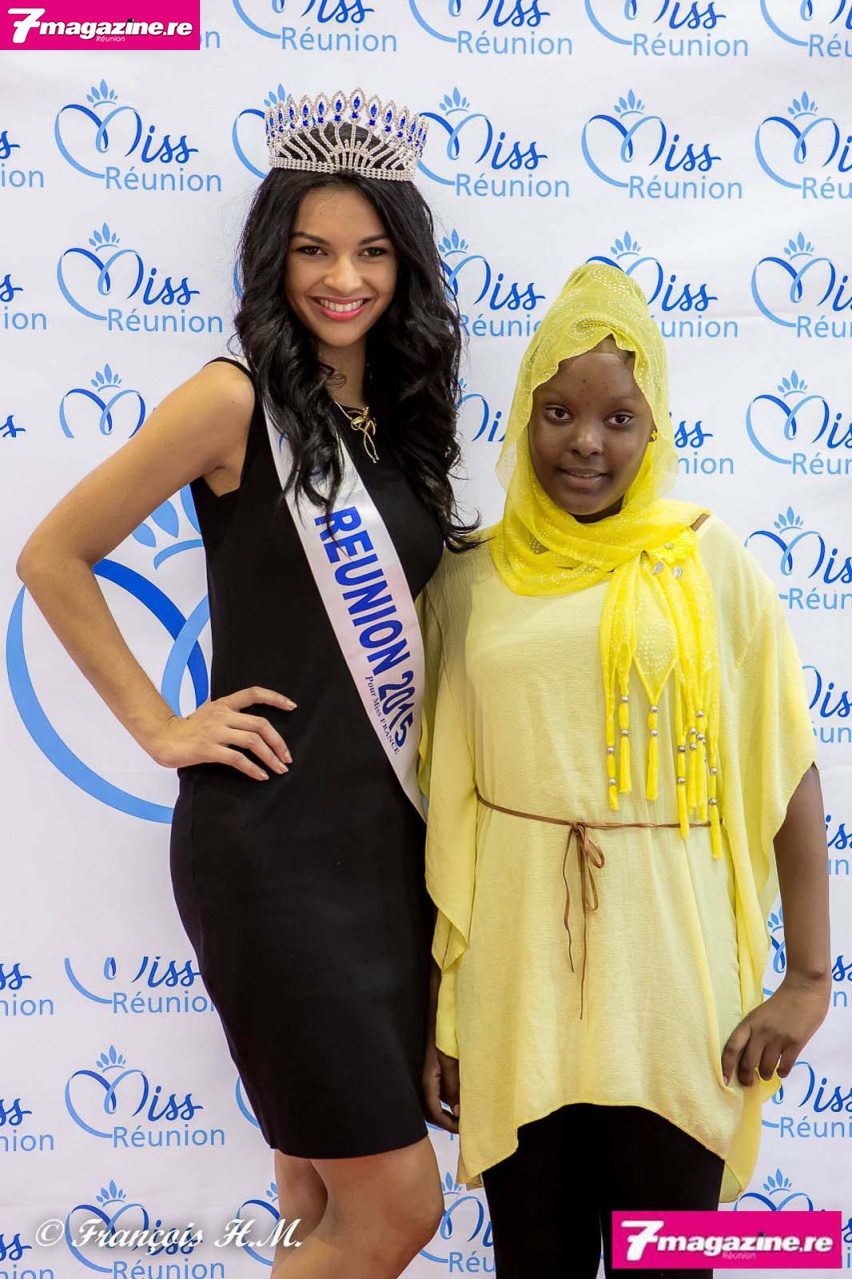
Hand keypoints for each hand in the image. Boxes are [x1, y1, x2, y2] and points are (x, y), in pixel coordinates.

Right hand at [148, 686, 296, 779]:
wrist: (162, 738)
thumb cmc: (187, 729)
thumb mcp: (209, 713)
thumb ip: (229, 714)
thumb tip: (253, 724)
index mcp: (223, 704)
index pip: (253, 693)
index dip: (275, 698)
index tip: (292, 706)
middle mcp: (222, 715)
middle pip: (260, 724)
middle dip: (278, 742)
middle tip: (287, 757)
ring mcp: (215, 732)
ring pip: (253, 742)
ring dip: (271, 757)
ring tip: (279, 769)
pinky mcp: (209, 749)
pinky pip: (238, 759)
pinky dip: (253, 769)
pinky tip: (261, 776)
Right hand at [423, 1040, 459, 1133]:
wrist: (439, 1016)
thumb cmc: (443, 1035)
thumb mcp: (450, 1062)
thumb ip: (453, 1087)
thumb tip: (457, 1111)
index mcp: (427, 1082)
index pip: (434, 1113)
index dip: (448, 1125)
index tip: (463, 1130)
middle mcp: (426, 1082)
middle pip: (432, 1111)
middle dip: (447, 1122)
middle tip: (464, 1127)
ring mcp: (430, 1076)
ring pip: (437, 1102)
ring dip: (449, 1111)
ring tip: (466, 1114)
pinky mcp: (436, 1070)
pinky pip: (441, 1090)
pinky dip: (450, 1098)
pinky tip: (462, 1097)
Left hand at [721, 973, 830, 1086]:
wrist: (804, 988)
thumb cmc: (782, 1000)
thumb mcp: (761, 1013)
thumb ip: (755, 1031)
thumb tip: (750, 1055)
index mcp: (749, 1022)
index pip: (732, 1047)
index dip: (726, 1066)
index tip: (723, 1080)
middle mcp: (761, 1032)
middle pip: (748, 1062)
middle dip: (746, 1077)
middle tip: (748, 1083)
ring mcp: (779, 1038)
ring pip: (767, 1067)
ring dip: (766, 1075)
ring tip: (766, 1075)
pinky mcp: (796, 1043)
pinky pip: (786, 1066)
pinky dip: (782, 1072)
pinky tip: (782, 1072)